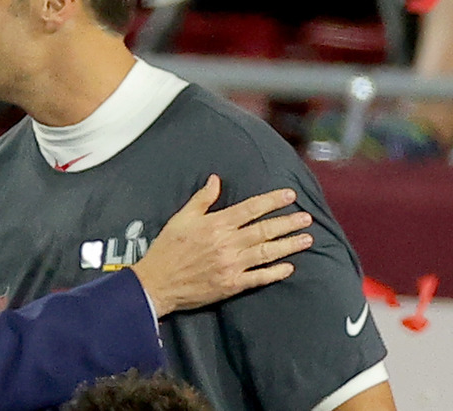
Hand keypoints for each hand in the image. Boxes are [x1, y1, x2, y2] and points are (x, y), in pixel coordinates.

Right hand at [132, 175, 312, 316]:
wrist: (157, 282)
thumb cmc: (167, 248)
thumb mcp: (180, 218)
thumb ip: (201, 199)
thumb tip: (215, 180)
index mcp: (216, 224)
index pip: (251, 208)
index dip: (272, 201)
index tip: (290, 196)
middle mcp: (228, 243)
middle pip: (265, 230)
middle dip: (288, 222)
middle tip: (306, 217)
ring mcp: (232, 265)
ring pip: (267, 252)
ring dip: (289, 245)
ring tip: (307, 239)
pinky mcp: (232, 284)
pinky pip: (259, 277)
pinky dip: (275, 273)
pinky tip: (289, 268)